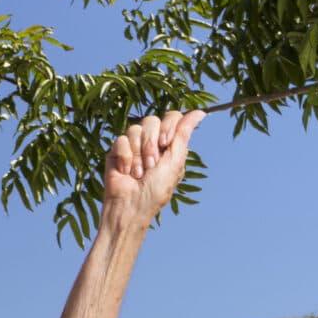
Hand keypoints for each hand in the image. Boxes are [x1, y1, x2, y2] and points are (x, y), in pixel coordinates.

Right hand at [100, 110, 204, 233]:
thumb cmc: (156, 191)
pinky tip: (125, 171)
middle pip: (152, 120)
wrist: (131, 206)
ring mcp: (133, 145)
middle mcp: (151, 141)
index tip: (165, 143)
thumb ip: (184, 134)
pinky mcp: (116, 151)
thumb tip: (201, 112)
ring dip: (138, 154)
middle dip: (151, 144)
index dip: (168, 126)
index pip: (171, 117)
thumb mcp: (175, 161)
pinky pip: (120, 140)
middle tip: (151, 164)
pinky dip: (125, 157)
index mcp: (168, 143)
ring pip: (135, 129)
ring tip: (138, 173)